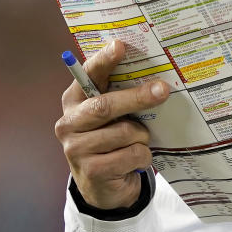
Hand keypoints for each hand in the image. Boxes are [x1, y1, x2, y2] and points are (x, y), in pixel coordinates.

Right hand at [55, 39, 170, 209]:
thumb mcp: (113, 115)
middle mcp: (69, 122)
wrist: (103, 186)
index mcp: (75, 100)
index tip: (120, 45)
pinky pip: (131, 155)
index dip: (104, 60)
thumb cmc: (112, 139)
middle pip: (106, 105)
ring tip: (139, 141)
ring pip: (125, 133)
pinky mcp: (91, 172)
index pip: (88, 74)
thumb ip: (120, 94)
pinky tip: (134, 160)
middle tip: (162, 90)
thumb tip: (154, 77)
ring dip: (142, 137)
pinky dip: (142, 156)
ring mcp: (76, 149)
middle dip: (137, 97)